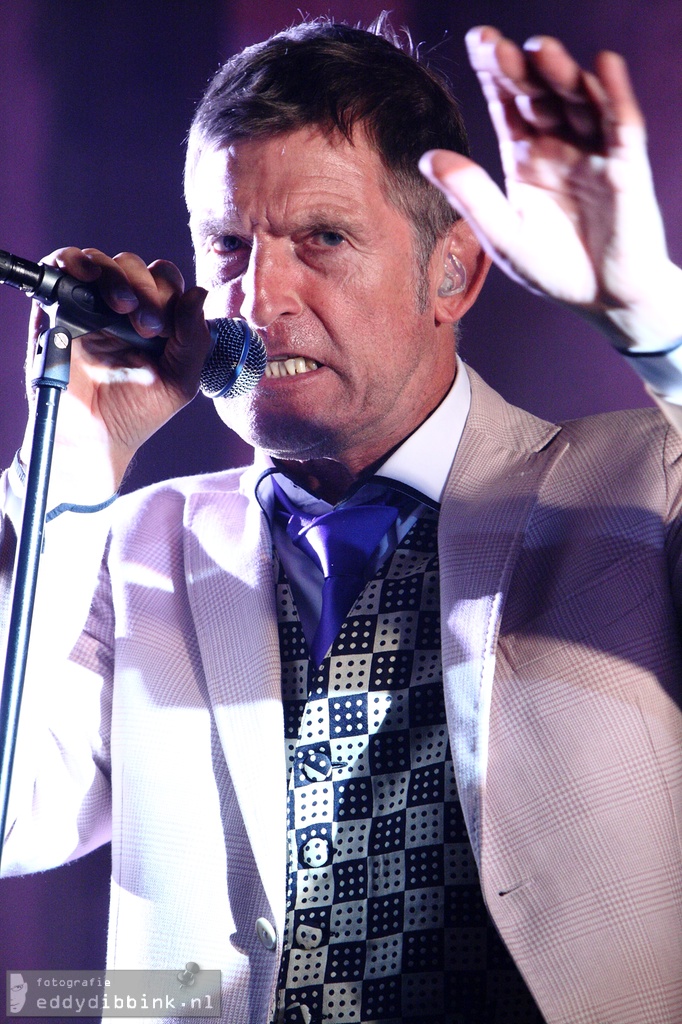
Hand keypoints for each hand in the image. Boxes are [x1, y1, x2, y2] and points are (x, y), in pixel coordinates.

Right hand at [21, 247, 212, 498]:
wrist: (94, 435)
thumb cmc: (137, 412)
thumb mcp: (181, 380)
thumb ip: (195, 340)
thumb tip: (199, 293)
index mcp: (157, 318)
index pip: (167, 281)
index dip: (171, 294)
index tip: (165, 329)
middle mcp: (124, 306)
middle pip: (138, 267)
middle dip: (147, 289)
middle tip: (147, 325)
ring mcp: (91, 303)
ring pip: (106, 262)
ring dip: (118, 277)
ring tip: (121, 309)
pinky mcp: (59, 304)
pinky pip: (64, 263)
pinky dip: (76, 261)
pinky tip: (89, 280)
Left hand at [419, 27, 681, 350]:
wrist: (603, 301)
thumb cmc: (553, 269)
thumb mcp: (503, 236)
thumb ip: (470, 197)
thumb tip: (428, 158)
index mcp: (524, 156)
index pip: (506, 102)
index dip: (493, 71)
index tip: (476, 42)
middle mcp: (558, 144)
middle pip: (538, 92)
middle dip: (519, 67)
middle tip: (495, 44)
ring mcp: (594, 150)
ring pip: (578, 99)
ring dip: (560, 73)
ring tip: (540, 49)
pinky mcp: (626, 165)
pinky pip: (622, 122)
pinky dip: (615, 93)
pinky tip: (602, 65)